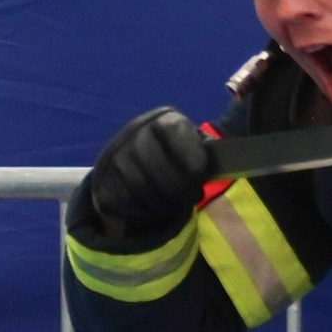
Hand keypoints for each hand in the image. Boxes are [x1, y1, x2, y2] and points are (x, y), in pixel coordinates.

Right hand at [75, 106, 211, 250]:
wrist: (130, 162)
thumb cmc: (176, 156)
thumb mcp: (192, 144)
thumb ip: (205, 149)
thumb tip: (229, 160)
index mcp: (162, 120)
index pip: (172, 131)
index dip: (189, 156)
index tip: (200, 175)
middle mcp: (134, 132)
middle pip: (155, 164)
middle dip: (178, 188)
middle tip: (191, 198)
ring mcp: (114, 155)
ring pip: (140, 186)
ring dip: (163, 203)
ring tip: (175, 205)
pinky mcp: (102, 179)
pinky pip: (125, 201)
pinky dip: (144, 211)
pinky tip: (155, 209)